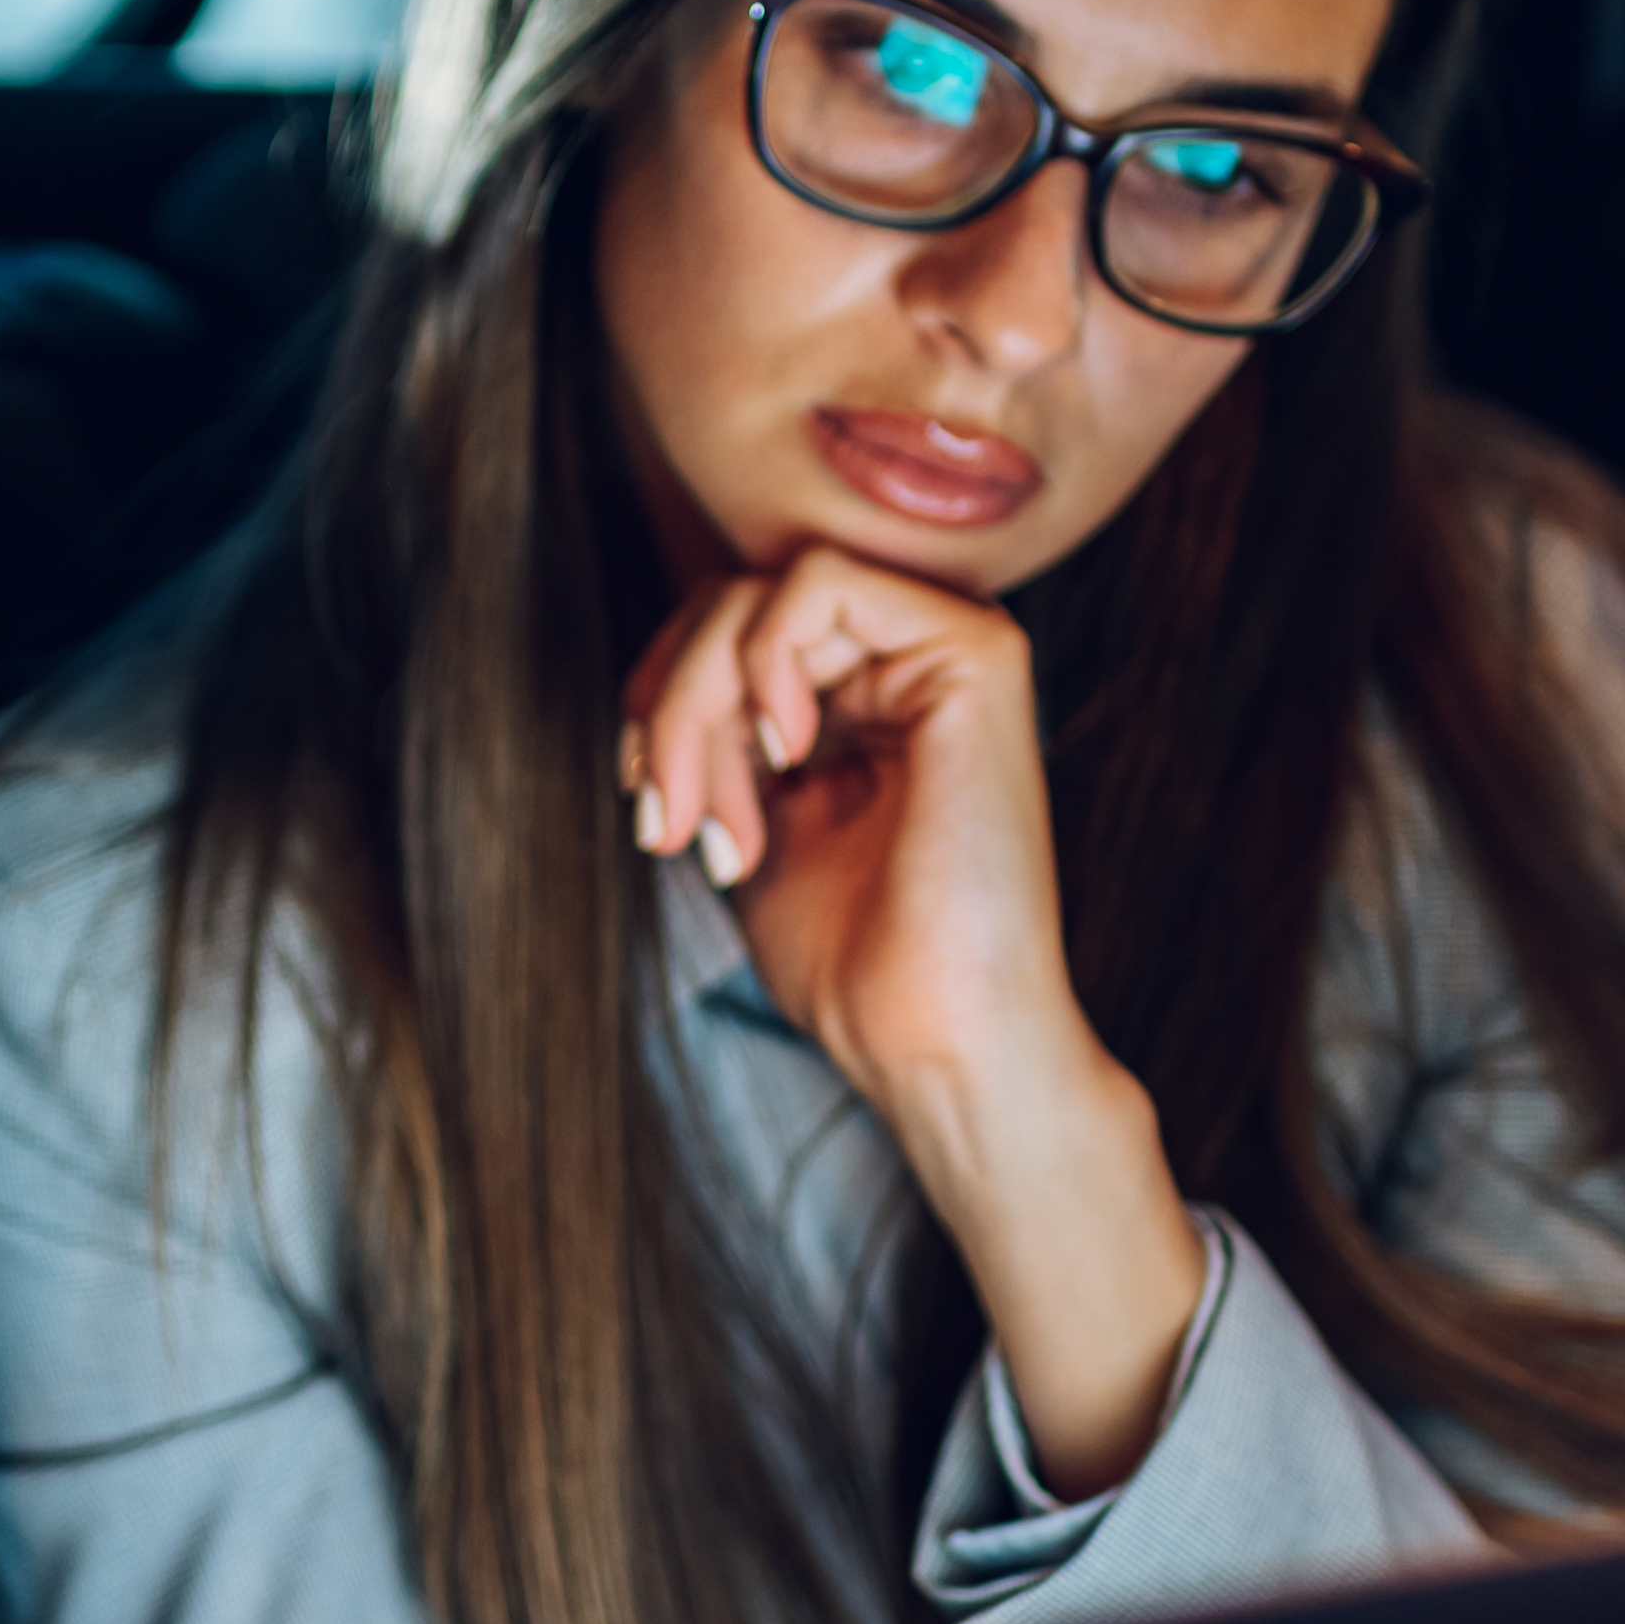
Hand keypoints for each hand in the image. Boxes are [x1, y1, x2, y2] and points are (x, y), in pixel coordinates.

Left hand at [620, 551, 1213, 1484]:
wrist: (934, 1042)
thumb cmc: (856, 968)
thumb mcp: (748, 830)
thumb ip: (717, 745)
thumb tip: (656, 684)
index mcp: (863, 706)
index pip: (726, 633)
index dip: (659, 701)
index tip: (648, 808)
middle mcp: (908, 667)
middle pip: (733, 603)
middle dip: (671, 712)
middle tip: (668, 825)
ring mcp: (946, 651)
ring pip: (764, 587)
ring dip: (703, 704)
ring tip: (725, 823)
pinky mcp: (976, 653)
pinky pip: (823, 580)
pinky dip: (765, 660)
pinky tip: (788, 753)